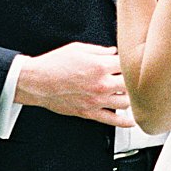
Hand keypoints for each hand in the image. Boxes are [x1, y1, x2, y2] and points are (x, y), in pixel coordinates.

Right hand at [15, 41, 135, 127]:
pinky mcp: (90, 112)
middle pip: (131, 84)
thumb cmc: (54, 64)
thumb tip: (113, 52)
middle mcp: (101, 84)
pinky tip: (132, 120)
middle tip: (132, 78)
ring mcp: (97, 100)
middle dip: (133, 79)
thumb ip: (100, 50)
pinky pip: (112, 120)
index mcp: (100, 66)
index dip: (130, 61)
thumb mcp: (78, 48)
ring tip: (129, 93)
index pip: (127, 64)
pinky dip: (125, 122)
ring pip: (126, 102)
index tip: (129, 61)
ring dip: (130, 97)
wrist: (37, 82)